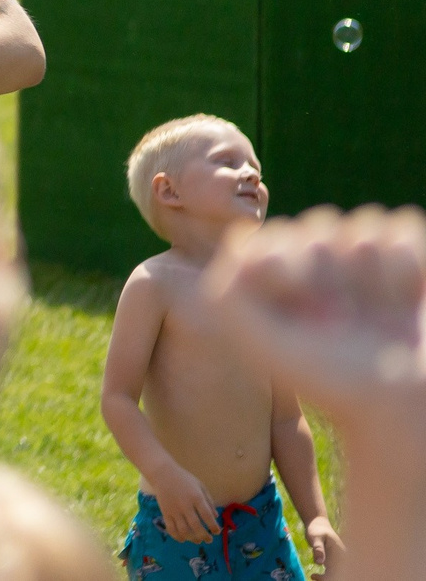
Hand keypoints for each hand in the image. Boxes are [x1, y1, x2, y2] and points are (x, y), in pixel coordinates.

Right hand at [144, 461, 222, 545]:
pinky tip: (183, 539)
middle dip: (204, 536)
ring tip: (198, 540)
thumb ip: (209, 501)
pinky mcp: (165, 512)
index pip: (207, 516)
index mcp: (196, 497)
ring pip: (183, 530)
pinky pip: (170, 528)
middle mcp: (185, 505)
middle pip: (196, 525)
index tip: (217, 531)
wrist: (162, 473)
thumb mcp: (200, 486)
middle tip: (209, 540)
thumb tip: (215, 517)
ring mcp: (174, 509)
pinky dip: (177, 536)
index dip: (214, 527)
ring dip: (192, 538)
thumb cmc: (184, 479)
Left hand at [204, 206, 425, 454]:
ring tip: (374, 314)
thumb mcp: (265, 348)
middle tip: (341, 321)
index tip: (298, 309)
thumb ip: (228, 300)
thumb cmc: (334, 384)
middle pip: (318, 226)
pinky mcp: (407, 259)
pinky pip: (400, 226)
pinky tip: (403, 299)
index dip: (282, 267)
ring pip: (362, 226)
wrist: (404, 410)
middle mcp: (322, 267)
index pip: (271, 239)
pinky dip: (405, 263)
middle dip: (330, 272)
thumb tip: (235, 244)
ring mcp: (366, 260)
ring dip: (370, 273)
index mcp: (279, 280)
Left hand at [307, 518, 344, 577]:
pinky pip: (332, 573)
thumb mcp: (316, 538)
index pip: (338, 572)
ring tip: (313, 576)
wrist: (317, 524)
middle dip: (328, 579)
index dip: (328, 578)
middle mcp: (342, 559)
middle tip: (313, 577)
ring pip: (336, 575)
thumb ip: (318, 549)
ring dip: (326, 578)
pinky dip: (325, 577)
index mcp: (341, 555)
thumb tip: (319, 563)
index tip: (314, 576)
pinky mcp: (333, 562)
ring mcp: (338, 561)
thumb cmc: (316, 529)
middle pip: (339, 575)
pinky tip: (313, 575)